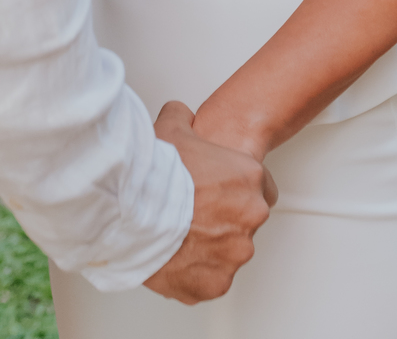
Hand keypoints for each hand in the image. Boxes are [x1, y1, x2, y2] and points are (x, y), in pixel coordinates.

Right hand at [144, 103, 276, 304]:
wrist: (134, 213)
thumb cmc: (155, 175)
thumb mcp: (171, 127)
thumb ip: (183, 117)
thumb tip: (181, 114)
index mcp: (249, 178)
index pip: (262, 186)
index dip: (236, 188)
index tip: (220, 191)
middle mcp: (250, 216)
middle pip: (245, 219)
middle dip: (223, 217)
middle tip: (194, 212)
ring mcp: (235, 253)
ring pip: (228, 251)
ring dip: (210, 245)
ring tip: (179, 235)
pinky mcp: (217, 283)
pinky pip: (211, 277)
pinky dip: (196, 271)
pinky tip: (175, 255)